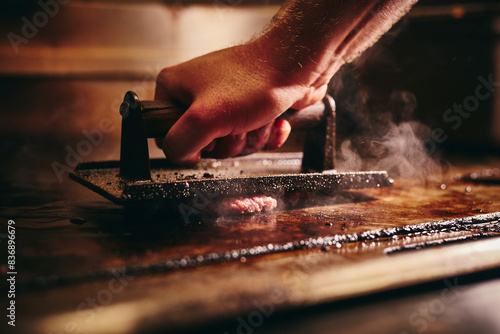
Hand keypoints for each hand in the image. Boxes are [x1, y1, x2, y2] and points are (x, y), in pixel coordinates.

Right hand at [154, 41, 327, 164]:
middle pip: (205, 144)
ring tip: (259, 118)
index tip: (210, 135)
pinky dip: (268, 134)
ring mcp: (227, 100)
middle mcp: (199, 92)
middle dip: (230, 142)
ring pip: (232, 143)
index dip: (192, 143)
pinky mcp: (252, 107)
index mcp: (177, 87)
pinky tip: (275, 119)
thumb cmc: (255, 81)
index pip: (167, 133)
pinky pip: (253, 137)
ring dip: (252, 138)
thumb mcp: (204, 118)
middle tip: (238, 124)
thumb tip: (178, 156)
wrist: (297, 65)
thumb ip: (179, 143)